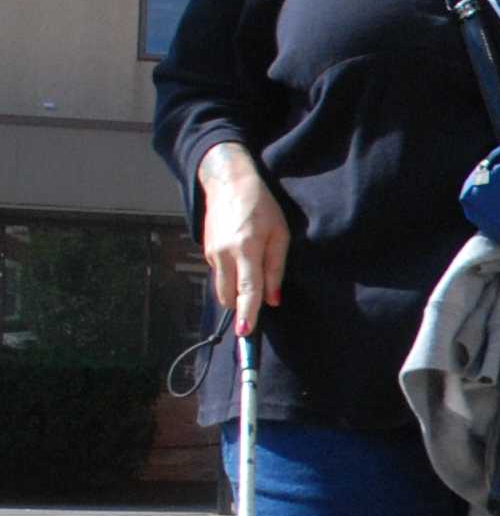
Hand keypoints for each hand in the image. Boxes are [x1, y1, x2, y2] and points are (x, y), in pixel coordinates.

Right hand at [198, 146, 287, 334]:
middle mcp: (223, 254)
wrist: (228, 183)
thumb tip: (273, 300)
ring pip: (222, 288)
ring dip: (236, 292)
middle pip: (229, 296)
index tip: (246, 333)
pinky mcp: (205, 251)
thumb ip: (276, 269)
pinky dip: (231, 278)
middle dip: (242, 306)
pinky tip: (243, 262)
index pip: (247, 290)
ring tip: (253, 277)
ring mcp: (211, 253)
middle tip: (258, 304)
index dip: (248, 313)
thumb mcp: (279, 235)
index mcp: (245, 249)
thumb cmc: (262, 207)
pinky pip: (219, 275)